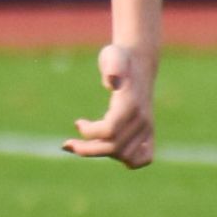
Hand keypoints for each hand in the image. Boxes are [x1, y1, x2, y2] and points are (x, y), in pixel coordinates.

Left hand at [63, 41, 155, 167]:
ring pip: (126, 156)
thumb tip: (111, 82)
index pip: (109, 131)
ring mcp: (147, 127)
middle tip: (68, 144)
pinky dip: (128, 160)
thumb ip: (112, 66)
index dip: (89, 132)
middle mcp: (142, 119)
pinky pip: (144, 158)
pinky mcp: (149, 132)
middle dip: (86, 150)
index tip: (77, 123)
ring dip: (102, 154)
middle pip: (114, 148)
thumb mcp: (112, 55)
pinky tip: (109, 150)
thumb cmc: (119, 59)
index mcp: (131, 104)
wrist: (139, 62)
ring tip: (85, 144)